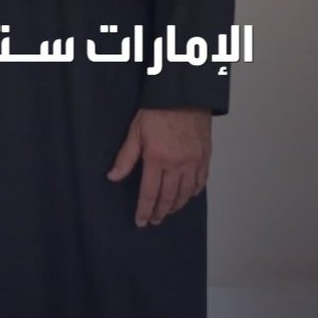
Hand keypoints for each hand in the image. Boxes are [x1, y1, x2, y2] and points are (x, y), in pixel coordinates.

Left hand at [107, 107, 211, 226]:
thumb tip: (112, 177)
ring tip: (168, 211)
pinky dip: (193, 194)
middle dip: (160, 212)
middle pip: (168, 198)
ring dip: (176, 206)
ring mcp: (194, 163)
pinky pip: (200, 183)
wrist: (184, 95)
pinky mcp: (205, 158)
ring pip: (186, 194)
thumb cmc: (158, 110)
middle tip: (154, 220)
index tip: (141, 221)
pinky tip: (187, 196)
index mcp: (157, 159)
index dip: (144, 210)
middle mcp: (178, 165)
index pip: (150, 193)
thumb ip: (125, 157)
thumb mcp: (135, 131)